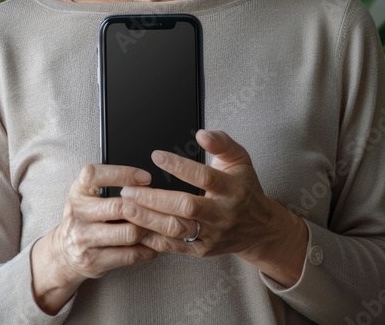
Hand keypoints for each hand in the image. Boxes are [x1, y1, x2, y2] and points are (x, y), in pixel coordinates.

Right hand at [30, 164, 159, 313]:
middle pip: (120, 207)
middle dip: (146, 207)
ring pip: (130, 233)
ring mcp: (84, 240)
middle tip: (164, 206)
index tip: (145, 177)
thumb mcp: (88, 195)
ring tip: (162, 226)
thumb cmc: (85, 218)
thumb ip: (110, 184)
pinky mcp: (94, 261)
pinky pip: (130, 255)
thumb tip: (148, 183)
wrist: (64, 253)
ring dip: (151, 230)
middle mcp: (78, 214)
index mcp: (78, 192)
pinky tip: (155, 244)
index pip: (95, 175)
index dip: (123, 173)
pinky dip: (148, 249)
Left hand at [119, 129, 307, 285]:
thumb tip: (201, 134)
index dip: (179, 166)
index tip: (156, 156)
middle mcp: (223, 213)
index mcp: (233, 188)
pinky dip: (152, 238)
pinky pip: (174, 246)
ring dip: (148, 219)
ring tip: (126, 206)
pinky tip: (135, 227)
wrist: (258, 229)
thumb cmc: (244, 189)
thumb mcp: (240, 160)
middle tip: (129, 189)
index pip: (204, 176)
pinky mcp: (202, 250)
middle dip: (154, 198)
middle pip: (186, 206)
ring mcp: (212, 234)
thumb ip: (222, 143)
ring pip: (177, 229)